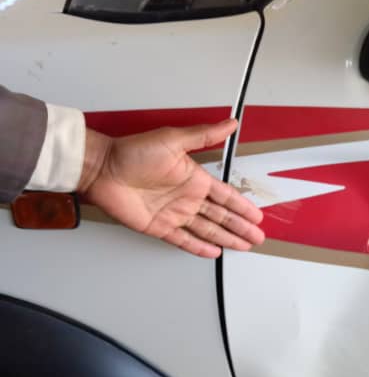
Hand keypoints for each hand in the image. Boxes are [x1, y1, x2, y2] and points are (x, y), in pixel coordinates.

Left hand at [78, 119, 264, 258]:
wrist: (103, 169)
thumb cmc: (132, 151)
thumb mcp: (173, 139)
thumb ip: (204, 135)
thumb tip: (230, 124)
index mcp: (194, 178)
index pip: (226, 196)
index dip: (242, 207)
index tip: (257, 216)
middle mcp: (186, 197)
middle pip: (221, 216)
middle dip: (240, 227)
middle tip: (257, 238)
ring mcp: (173, 213)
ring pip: (207, 229)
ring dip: (226, 238)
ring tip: (243, 246)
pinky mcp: (158, 226)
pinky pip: (183, 239)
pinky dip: (199, 247)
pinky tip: (212, 252)